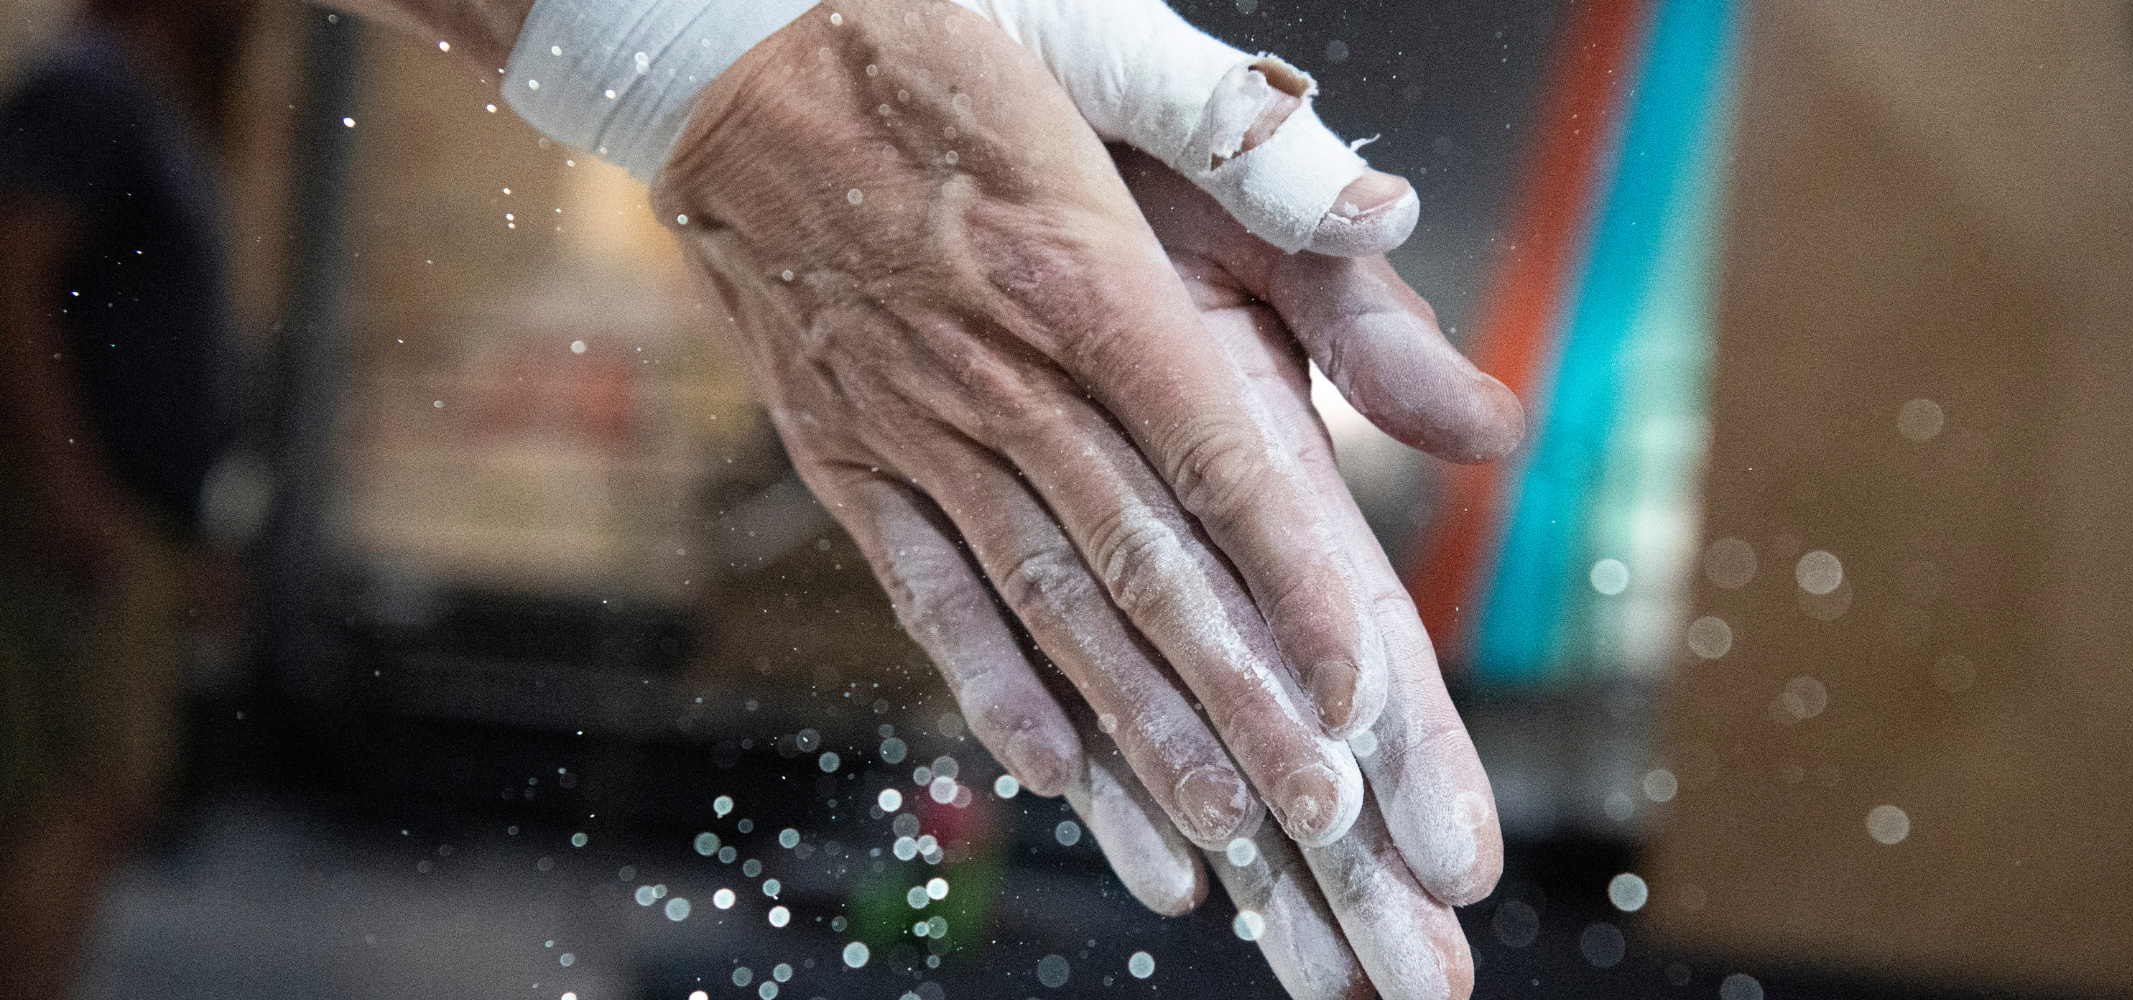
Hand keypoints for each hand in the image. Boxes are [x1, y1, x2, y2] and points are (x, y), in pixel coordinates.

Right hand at [663, 0, 1374, 849]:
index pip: (1212, 461)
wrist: (729, 46)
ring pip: (1041, 599)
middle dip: (1236, 702)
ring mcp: (910, 422)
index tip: (1357, 687)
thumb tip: (1393, 212)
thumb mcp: (1104, 58)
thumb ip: (1254, 150)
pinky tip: (1049, 766)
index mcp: (1080, 273)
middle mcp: (998, 369)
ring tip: (1215, 834)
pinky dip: (986, 680)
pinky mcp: (843, 449)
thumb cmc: (932, 44)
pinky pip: (922, 586)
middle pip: (1139, 564)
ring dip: (1133, 726)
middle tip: (1316, 818)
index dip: (1288, 584)